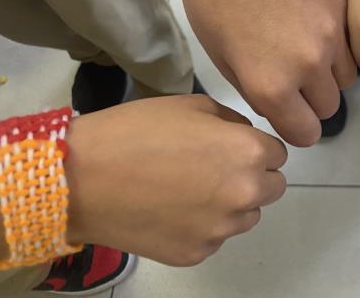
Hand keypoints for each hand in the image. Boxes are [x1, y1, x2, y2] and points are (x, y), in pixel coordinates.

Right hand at [65, 95, 286, 266]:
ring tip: (188, 189)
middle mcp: (245, 193)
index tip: (231, 147)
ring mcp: (221, 229)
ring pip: (247, 216)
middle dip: (252, 176)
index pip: (278, 154)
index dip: (255, 147)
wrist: (81, 179)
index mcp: (248, 152)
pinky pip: (214, 238)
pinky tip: (170, 210)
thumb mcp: (192, 105)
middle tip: (214, 168)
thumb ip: (232, 121)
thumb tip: (245, 135)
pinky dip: (201, 226)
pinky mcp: (197, 254)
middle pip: (272, 188)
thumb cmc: (136, 132)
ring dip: (231, 204)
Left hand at [163, 0, 356, 146]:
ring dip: (329, 74)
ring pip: (346, 79)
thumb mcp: (223, 61)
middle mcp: (309, 66)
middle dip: (312, 101)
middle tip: (293, 79)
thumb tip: (286, 107)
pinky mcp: (342, 9)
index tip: (289, 112)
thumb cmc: (212, 2)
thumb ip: (261, 94)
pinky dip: (339, 47)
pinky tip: (313, 28)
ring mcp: (332, 35)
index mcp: (271, 86)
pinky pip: (351, 46)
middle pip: (330, 108)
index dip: (296, 126)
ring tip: (306, 51)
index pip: (306, 133)